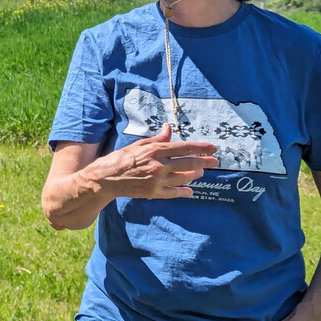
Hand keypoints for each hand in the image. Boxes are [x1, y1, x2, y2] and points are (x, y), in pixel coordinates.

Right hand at [103, 124, 218, 198]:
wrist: (106, 178)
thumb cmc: (120, 158)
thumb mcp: (138, 145)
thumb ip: (157, 138)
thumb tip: (168, 128)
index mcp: (156, 151)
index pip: (184, 148)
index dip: (201, 148)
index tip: (213, 148)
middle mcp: (159, 165)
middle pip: (189, 164)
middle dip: (204, 162)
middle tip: (214, 161)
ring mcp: (157, 180)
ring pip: (183, 178)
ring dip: (195, 175)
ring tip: (200, 173)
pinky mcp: (154, 192)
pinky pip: (174, 192)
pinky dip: (184, 191)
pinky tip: (190, 191)